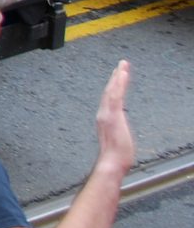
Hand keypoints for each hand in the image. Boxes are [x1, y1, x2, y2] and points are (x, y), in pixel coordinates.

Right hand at [95, 60, 135, 174]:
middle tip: (121, 64)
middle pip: (109, 91)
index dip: (113, 86)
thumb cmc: (115, 157)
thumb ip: (116, 132)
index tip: (117, 76)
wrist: (111, 162)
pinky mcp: (114, 114)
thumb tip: (117, 132)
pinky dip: (119, 83)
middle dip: (116, 77)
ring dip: (118, 76)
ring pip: (113, 90)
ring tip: (123, 64)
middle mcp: (103, 113)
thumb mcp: (116, 141)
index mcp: (104, 118)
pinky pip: (117, 95)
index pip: (110, 98)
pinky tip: (122, 74)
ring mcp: (108, 113)